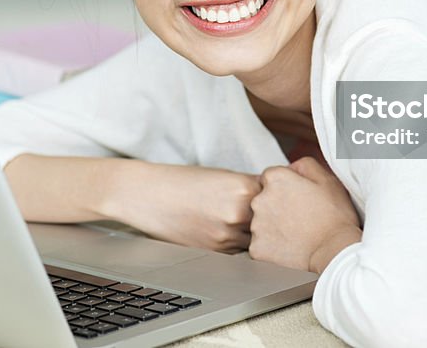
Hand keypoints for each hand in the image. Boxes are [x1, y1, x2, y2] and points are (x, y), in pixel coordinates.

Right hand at [103, 161, 260, 253]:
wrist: (149, 195)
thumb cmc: (182, 181)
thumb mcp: (221, 175)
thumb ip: (249, 186)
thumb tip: (274, 196)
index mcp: (244, 188)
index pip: (277, 195)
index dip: (275, 196)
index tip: (274, 196)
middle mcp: (239, 213)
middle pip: (271, 220)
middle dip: (268, 217)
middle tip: (264, 212)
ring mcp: (228, 236)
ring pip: (257, 239)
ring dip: (254, 233)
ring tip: (237, 221)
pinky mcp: (216, 252)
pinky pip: (239, 250)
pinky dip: (236, 242)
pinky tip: (223, 230)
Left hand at [248, 157, 362, 272]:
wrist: (334, 251)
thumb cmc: (334, 217)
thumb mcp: (326, 179)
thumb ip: (304, 165)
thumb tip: (292, 167)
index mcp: (275, 179)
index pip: (270, 177)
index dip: (285, 187)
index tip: (296, 198)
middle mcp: (259, 199)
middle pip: (262, 199)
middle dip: (276, 206)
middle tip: (298, 217)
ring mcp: (256, 225)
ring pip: (260, 222)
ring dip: (273, 226)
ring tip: (296, 233)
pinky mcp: (256, 248)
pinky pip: (261, 244)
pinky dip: (272, 247)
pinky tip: (290, 247)